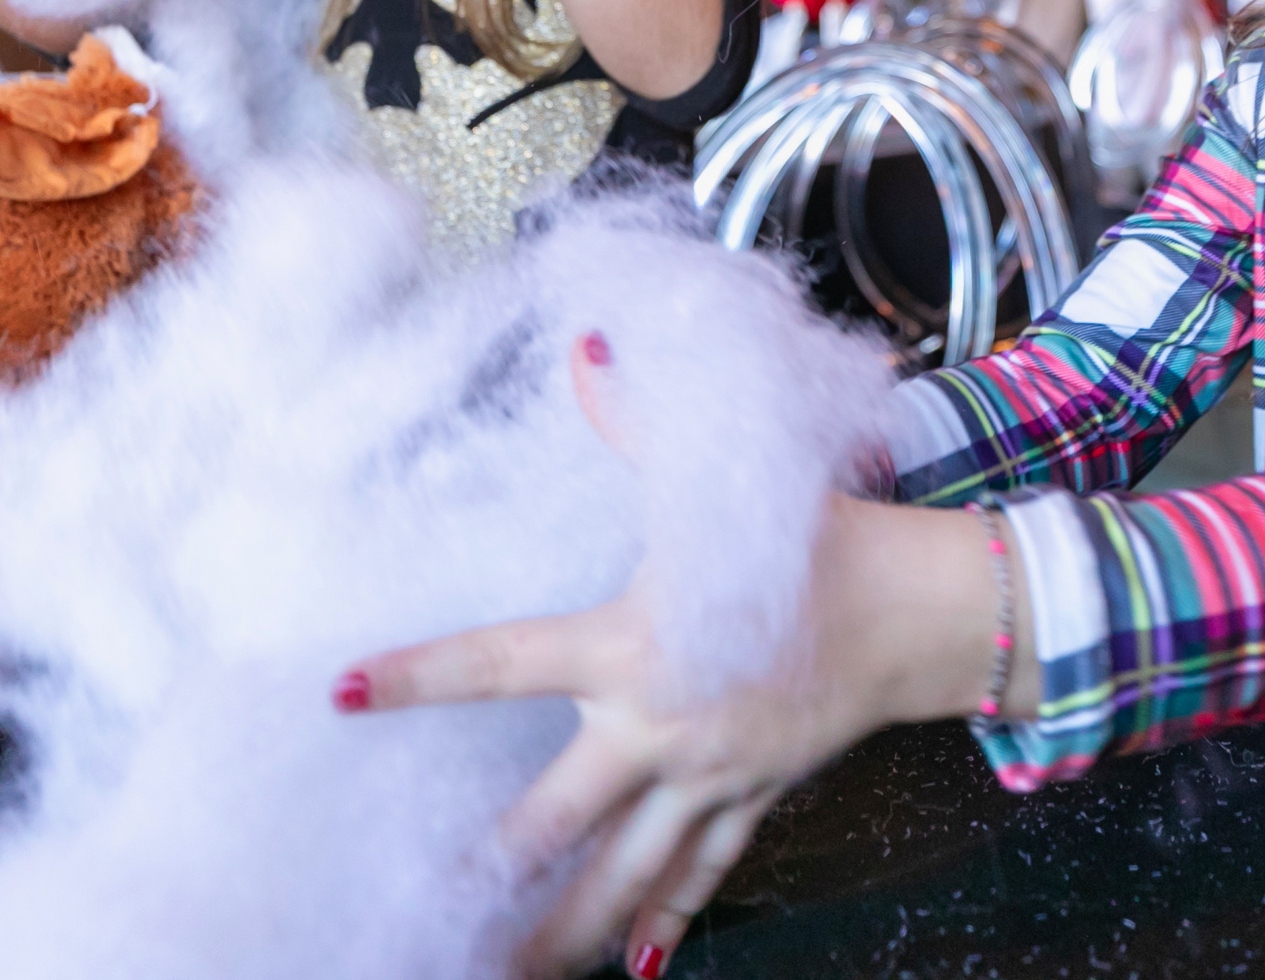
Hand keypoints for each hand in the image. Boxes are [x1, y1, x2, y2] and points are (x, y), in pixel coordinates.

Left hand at [340, 341, 1016, 977]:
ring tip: (512, 973)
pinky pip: (704, 873)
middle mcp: (657, 728)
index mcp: (630, 649)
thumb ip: (637, 420)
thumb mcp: (725, 474)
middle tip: (428, 916)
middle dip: (493, 874)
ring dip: (570, 931)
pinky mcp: (754, 797)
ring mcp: (708, 776)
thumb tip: (586, 346)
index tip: (344, 691)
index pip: (498, 662)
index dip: (418, 675)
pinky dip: (671, 919)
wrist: (921, 608)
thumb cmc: (819, 539)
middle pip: (554, 820)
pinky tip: (643, 966)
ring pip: (625, 873)